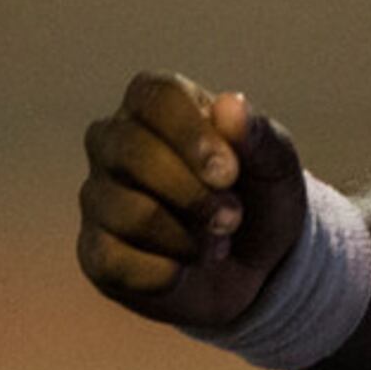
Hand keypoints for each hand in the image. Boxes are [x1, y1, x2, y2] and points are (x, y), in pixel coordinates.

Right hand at [77, 72, 307, 329]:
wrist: (256, 265)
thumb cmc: (260, 196)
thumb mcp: (276, 165)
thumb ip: (258, 134)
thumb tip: (229, 104)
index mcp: (158, 104)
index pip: (155, 97)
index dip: (192, 134)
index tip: (230, 173)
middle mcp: (115, 142)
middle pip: (131, 153)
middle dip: (194, 194)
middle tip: (233, 217)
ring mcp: (98, 196)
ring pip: (130, 213)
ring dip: (188, 237)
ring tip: (218, 242)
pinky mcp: (94, 250)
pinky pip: (115, 262)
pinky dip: (166, 272)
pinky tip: (186, 268)